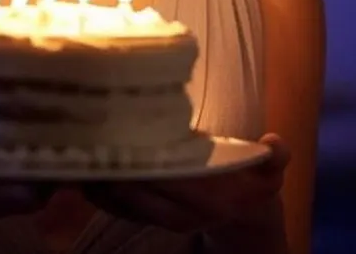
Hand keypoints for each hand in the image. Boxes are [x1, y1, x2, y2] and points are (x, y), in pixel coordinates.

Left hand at [83, 133, 289, 235]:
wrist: (241, 214)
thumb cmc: (252, 182)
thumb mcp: (271, 169)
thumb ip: (276, 156)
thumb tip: (275, 143)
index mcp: (209, 200)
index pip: (170, 180)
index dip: (145, 161)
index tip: (123, 137)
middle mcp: (180, 215)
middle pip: (136, 192)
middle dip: (112, 167)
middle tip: (90, 134)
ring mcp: (159, 220)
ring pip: (119, 204)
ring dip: (97, 180)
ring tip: (78, 149)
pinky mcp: (144, 220)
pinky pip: (113, 209)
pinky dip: (96, 191)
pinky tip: (81, 167)